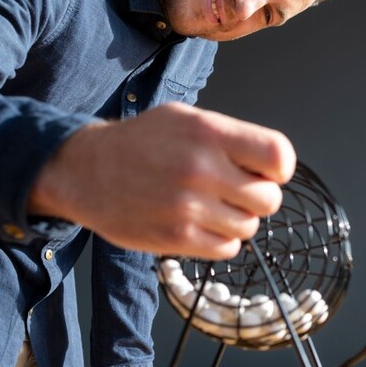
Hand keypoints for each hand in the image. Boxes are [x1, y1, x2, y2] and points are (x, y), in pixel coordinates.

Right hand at [29, 102, 295, 259]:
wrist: (86, 171)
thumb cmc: (140, 142)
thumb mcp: (185, 118)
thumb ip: (230, 137)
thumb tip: (273, 165)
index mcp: (208, 133)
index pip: (278, 156)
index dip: (279, 168)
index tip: (266, 171)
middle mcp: (201, 169)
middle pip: (269, 199)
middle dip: (258, 197)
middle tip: (235, 191)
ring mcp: (188, 207)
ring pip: (249, 227)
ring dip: (237, 220)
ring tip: (211, 206)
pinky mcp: (176, 239)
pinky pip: (227, 248)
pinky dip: (221, 240)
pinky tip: (201, 224)